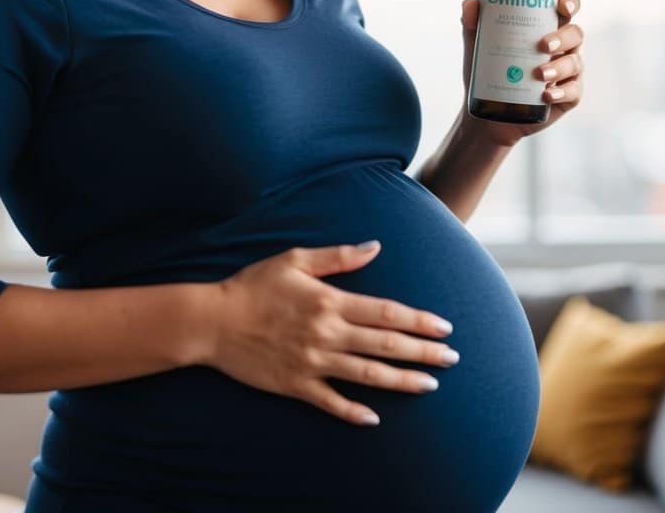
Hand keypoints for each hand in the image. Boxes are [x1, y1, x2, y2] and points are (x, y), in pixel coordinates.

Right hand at [207, 242, 459, 426]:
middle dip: (423, 352)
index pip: (386, 312)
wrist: (212, 321)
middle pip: (386, 344)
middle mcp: (327, 333)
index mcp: (330, 301)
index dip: (419, 320)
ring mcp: (313, 362)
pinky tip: (375, 418)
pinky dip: (353, 412)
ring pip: (367, 375)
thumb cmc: (253, 285)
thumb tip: (375, 246)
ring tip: (429, 384)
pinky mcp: (295, 385)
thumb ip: (338, 256)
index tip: (445, 328)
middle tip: (452, 359)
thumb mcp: (295, 259)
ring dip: (401, 380)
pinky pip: (330, 402)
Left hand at [460, 0, 584, 147]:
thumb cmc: (489, 72)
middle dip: (563, 37)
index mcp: (546, 27)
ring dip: (559, 67)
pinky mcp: (568, 96)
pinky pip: (574, 91)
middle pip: (576, 33)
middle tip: (543, 46)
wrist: (489, 114)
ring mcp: (568, 72)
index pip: (566, 8)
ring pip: (575, 62)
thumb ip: (473, 22)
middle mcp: (562, 47)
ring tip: (539, 74)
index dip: (569, 2)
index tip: (561, 6)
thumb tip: (470, 6)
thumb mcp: (477, 46)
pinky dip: (562, 92)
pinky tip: (547, 94)